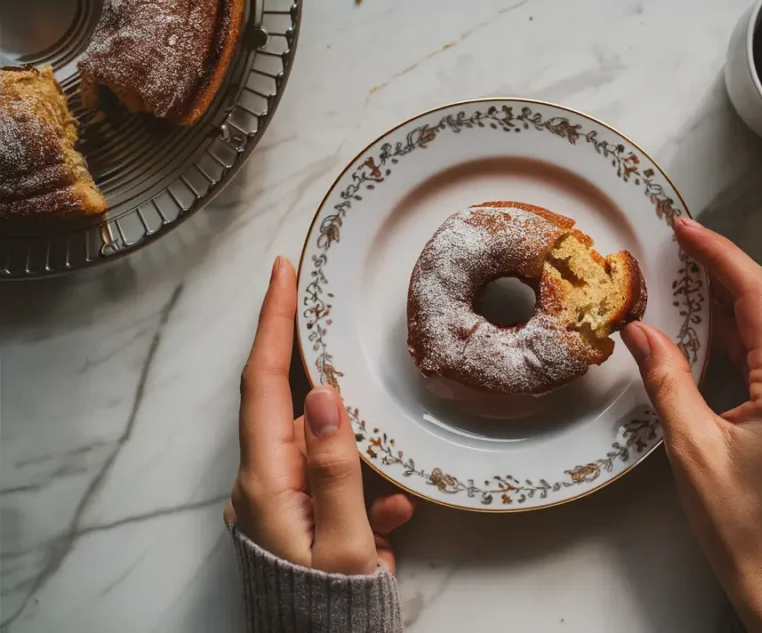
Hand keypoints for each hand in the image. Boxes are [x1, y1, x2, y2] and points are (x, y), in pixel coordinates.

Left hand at [224, 256, 414, 574]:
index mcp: (266, 481)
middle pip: (288, 406)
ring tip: (379, 483)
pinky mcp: (299, 518)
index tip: (281, 274)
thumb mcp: (342, 543)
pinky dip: (361, 492)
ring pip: (319, 446)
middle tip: (336, 332)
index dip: (271, 323)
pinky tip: (387, 520)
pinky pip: (332, 484)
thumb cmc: (328, 611)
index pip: (263, 383)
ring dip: (353, 450)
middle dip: (317, 374)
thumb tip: (323, 398)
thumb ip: (334, 468)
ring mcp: (281, 501)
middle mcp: (264, 484)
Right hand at [622, 219, 761, 632]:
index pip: (759, 297)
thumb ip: (667, 379)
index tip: (686, 229)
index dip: (721, 255)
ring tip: (686, 277)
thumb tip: (640, 329)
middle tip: (680, 245)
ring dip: (733, 300)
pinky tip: (708, 324)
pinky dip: (743, 332)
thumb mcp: (691, 447)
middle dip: (725, 270)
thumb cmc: (737, 520)